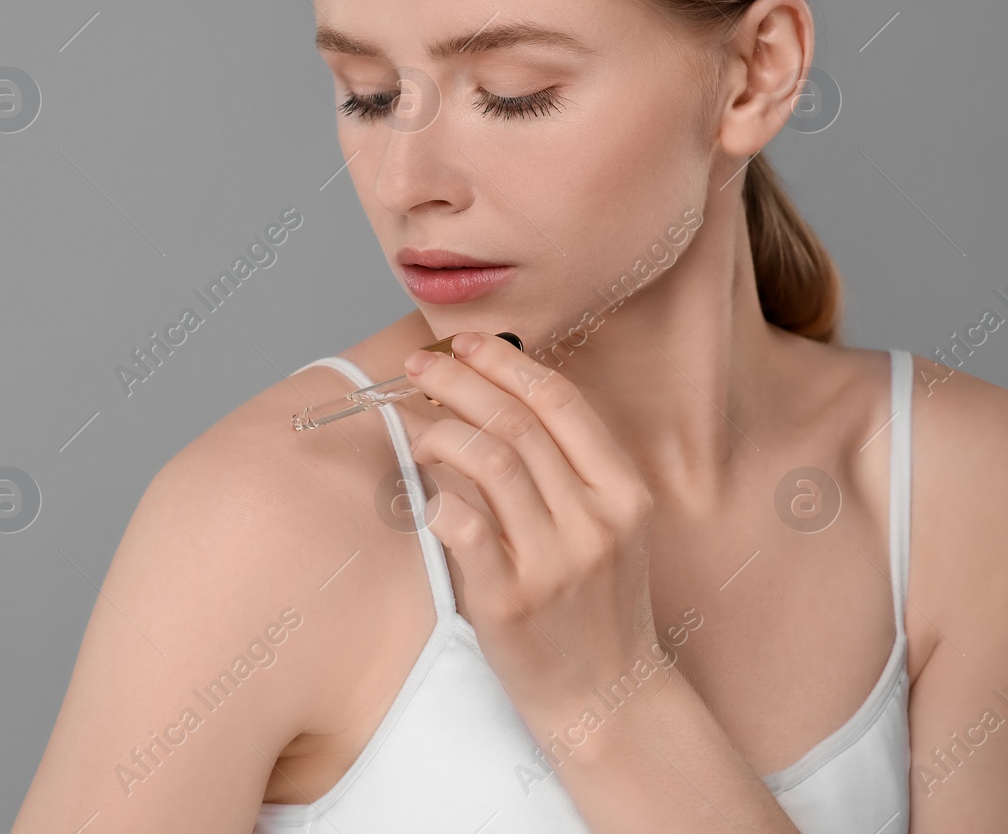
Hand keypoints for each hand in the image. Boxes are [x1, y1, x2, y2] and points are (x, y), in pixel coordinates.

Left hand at [393, 332, 662, 725]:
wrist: (608, 698)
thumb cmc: (596, 605)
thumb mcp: (607, 528)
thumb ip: (568, 469)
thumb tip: (499, 396)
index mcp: (624, 492)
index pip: (562, 402)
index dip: (508, 362)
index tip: (466, 342)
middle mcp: (595, 521)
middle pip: (516, 423)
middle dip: (459, 382)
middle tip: (417, 365)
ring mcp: (555, 562)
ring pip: (490, 463)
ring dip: (441, 433)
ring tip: (417, 433)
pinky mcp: (511, 601)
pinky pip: (464, 528)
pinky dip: (436, 500)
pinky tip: (425, 498)